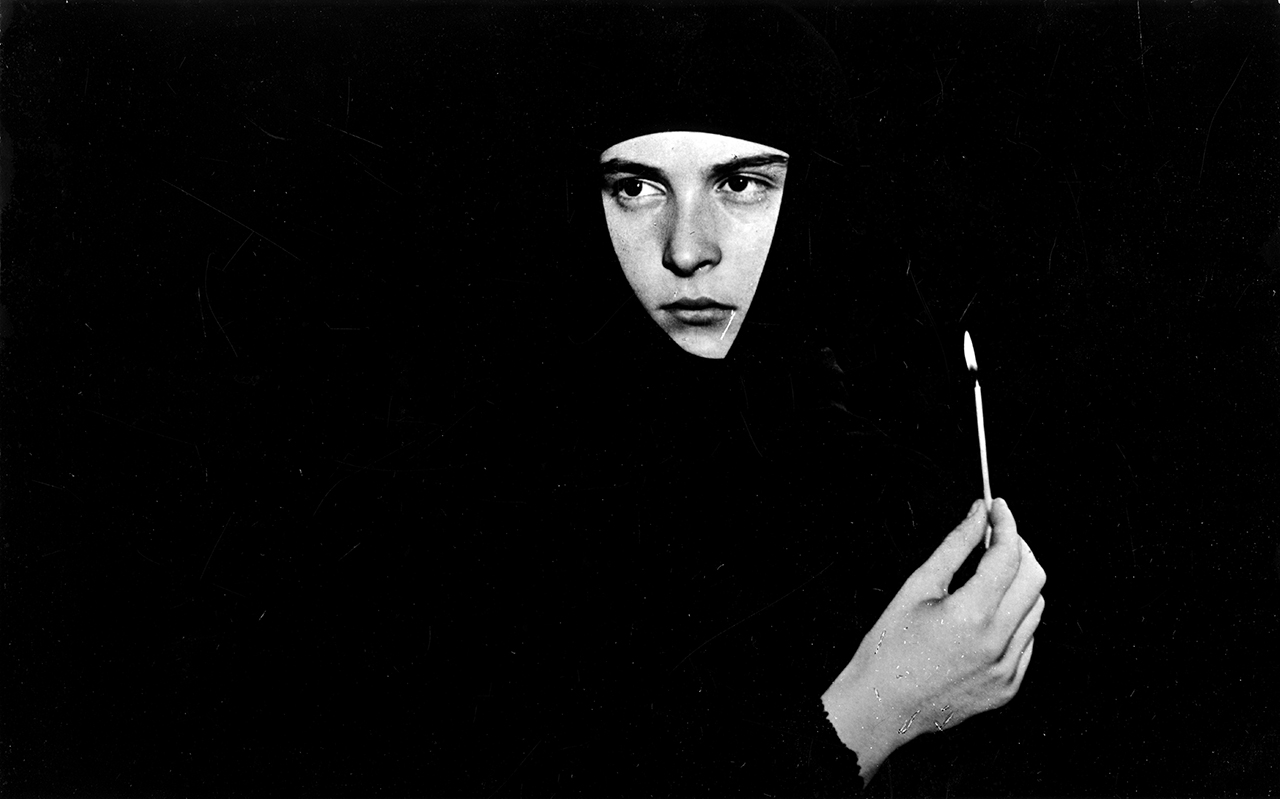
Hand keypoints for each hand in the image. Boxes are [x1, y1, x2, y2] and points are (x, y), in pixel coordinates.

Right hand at [821, 498, 1045, 780]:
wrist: (881, 707)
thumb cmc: (888, 647)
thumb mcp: (916, 588)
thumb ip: (954, 547)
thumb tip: (977, 515)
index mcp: (971, 615)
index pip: (1008, 555)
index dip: (1006, 523)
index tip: (996, 507)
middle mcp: (997, 643)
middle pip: (1034, 578)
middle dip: (1019, 549)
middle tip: (995, 536)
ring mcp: (1007, 668)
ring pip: (1036, 608)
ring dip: (1019, 584)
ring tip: (988, 576)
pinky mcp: (1008, 686)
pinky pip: (1027, 639)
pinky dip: (1014, 617)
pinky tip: (986, 614)